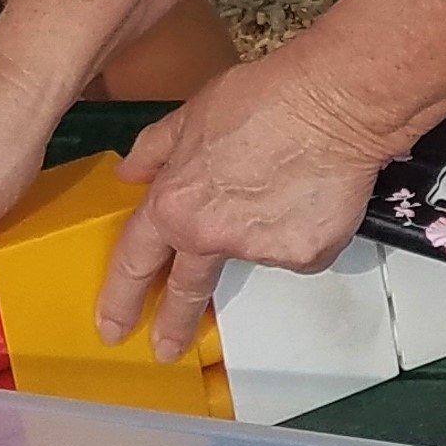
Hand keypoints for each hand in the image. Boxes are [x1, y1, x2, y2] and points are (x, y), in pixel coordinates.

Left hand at [95, 41, 395, 359]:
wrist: (332, 102)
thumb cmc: (266, 97)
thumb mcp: (193, 113)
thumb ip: (155, 149)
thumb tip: (130, 171)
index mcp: (174, 204)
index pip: (136, 259)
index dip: (120, 295)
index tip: (112, 323)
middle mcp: (211, 237)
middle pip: (187, 290)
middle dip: (174, 323)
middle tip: (167, 349)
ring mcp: (260, 252)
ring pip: (256, 250)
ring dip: (264, 228)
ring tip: (288, 181)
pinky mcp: (305, 255)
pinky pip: (298, 248)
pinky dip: (303, 228)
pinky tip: (312, 192)